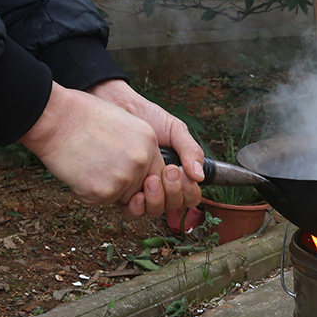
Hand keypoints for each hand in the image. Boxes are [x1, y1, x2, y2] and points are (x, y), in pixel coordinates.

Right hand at [19, 82, 164, 209]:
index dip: (145, 180)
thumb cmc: (82, 116)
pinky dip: (89, 191)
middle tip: (103, 167)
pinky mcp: (104, 191)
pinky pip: (102, 202)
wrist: (54, 118)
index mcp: (149, 143)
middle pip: (143, 190)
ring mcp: (124, 178)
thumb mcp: (125, 122)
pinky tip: (80, 171)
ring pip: (123, 198)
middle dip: (127, 187)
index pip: (159, 175)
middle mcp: (141, 161)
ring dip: (108, 189)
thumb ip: (140, 146)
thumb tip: (146, 169)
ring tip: (90, 164)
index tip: (130, 175)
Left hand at [88, 79, 204, 220]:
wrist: (117, 105)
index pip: (190, 197)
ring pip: (154, 211)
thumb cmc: (146, 115)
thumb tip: (199, 176)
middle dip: (173, 192)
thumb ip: (191, 151)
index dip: (189, 191)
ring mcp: (140, 189)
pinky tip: (136, 193)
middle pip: (174, 206)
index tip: (183, 174)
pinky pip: (132, 211)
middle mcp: (160, 185)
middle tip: (169, 171)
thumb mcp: (175, 130)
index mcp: (176, 174)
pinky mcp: (121, 191)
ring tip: (150, 180)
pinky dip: (137, 206)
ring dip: (156, 200)